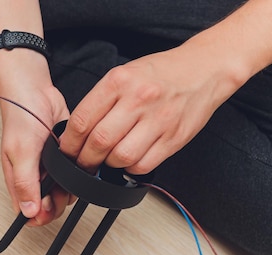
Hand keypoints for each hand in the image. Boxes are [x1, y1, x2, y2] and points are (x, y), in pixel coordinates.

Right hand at [0, 49, 72, 225]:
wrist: (35, 91)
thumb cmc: (20, 118)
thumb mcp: (21, 153)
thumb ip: (25, 183)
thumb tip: (28, 212)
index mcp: (18, 180)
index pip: (27, 212)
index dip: (40, 216)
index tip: (50, 209)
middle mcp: (33, 177)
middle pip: (48, 206)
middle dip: (58, 201)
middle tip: (62, 187)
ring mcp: (48, 169)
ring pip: (64, 192)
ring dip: (70, 186)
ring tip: (68, 170)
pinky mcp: (63, 158)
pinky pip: (73, 174)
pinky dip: (77, 171)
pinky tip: (75, 162)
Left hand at [60, 43, 240, 174]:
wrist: (204, 69)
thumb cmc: (160, 73)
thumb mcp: (123, 75)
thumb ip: (100, 101)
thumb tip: (76, 134)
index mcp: (118, 81)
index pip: (81, 121)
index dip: (69, 143)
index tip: (67, 152)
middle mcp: (138, 99)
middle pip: (98, 142)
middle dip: (85, 159)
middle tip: (83, 162)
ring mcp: (158, 119)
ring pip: (120, 157)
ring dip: (108, 165)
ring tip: (108, 159)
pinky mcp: (173, 138)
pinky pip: (143, 165)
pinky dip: (130, 168)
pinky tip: (129, 159)